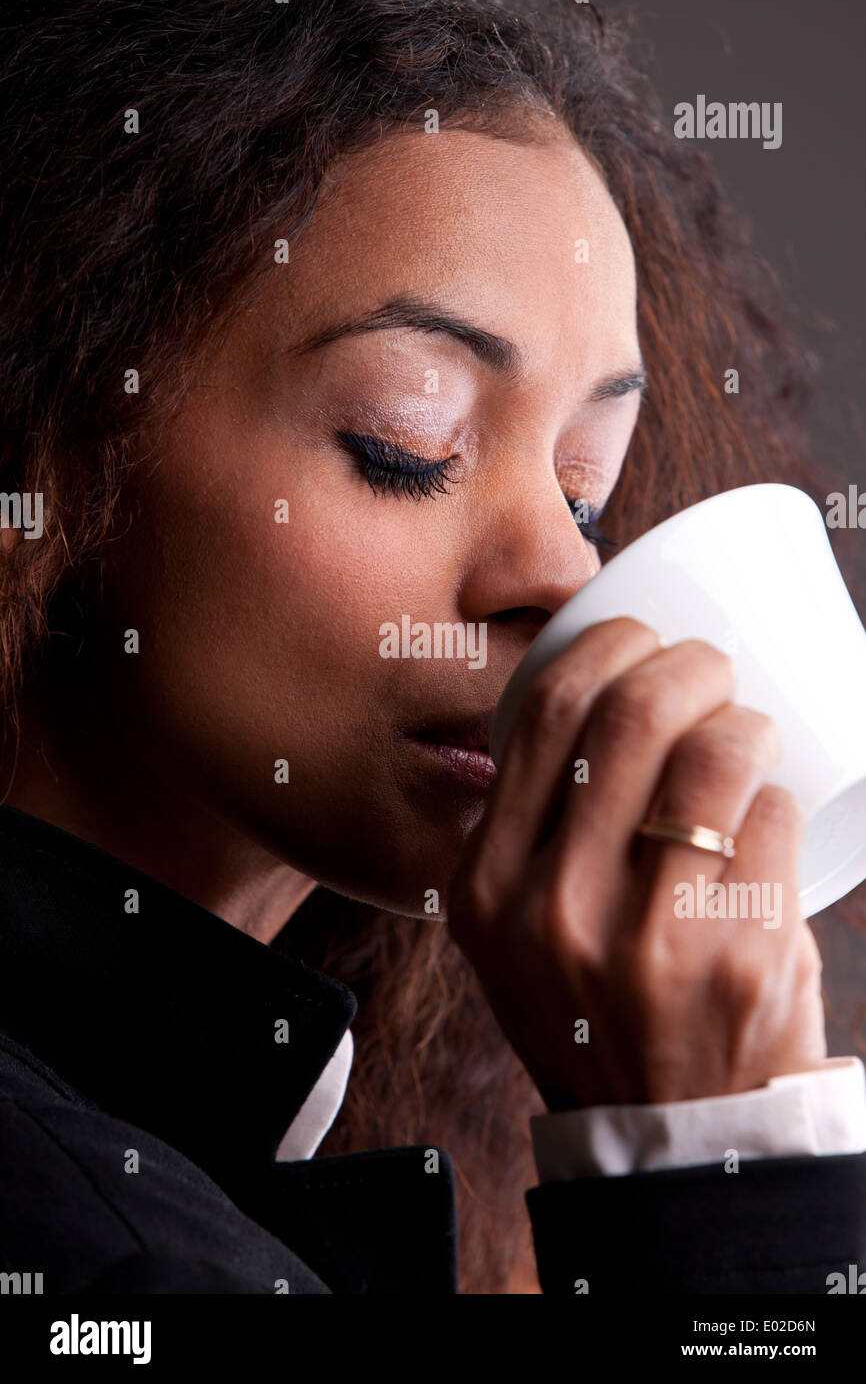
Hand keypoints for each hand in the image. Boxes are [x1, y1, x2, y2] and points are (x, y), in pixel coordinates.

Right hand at [447, 617, 826, 1110]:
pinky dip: (779, 789)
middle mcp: (553, 907)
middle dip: (686, 659)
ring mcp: (646, 935)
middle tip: (711, 665)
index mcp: (486, 888)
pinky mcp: (737, 956)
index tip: (637, 639)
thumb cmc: (596, 1013)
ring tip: (750, 725)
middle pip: (627, 713)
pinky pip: (767, 818)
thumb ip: (526, 840)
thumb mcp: (515, 935)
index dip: (603, 647)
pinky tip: (772, 802)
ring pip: (710, 753)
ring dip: (744, 716)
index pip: (543, 715)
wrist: (668, 1140)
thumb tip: (590, 707)